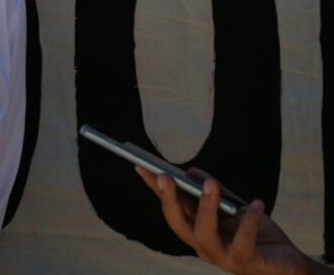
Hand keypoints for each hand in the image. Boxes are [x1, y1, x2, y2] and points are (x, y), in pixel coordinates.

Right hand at [136, 165, 314, 274]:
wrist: (289, 265)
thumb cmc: (260, 235)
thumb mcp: (234, 207)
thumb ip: (214, 191)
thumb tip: (190, 173)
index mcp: (197, 230)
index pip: (171, 208)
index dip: (154, 189)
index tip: (141, 166)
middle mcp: (203, 246)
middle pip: (178, 224)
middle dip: (169, 200)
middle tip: (165, 176)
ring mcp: (222, 257)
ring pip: (203, 234)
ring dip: (205, 208)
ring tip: (210, 184)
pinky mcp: (245, 263)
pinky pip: (242, 242)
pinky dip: (249, 221)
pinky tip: (256, 204)